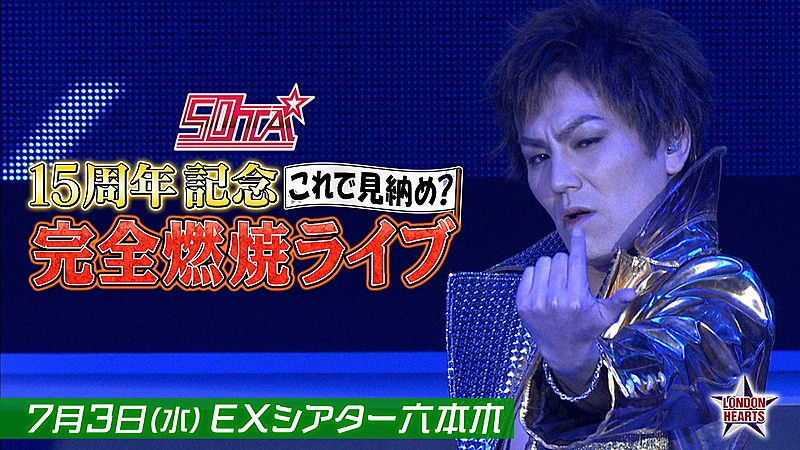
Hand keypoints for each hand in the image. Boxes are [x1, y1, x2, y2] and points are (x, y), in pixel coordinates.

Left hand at [516, 227, 635, 382]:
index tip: (577, 231)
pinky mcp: (522, 303)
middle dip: (566, 262)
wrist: (562, 350)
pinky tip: (544, 287)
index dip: (578, 243)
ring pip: (543, 262)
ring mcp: (536, 301)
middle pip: (559, 258)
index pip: (576, 261)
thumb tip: (633, 292)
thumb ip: (617, 301)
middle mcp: (555, 299)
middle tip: (569, 277)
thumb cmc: (586, 329)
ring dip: (551, 267)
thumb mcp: (605, 317)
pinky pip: (528, 272)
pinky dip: (536, 275)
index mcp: (576, 299)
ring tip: (556, 282)